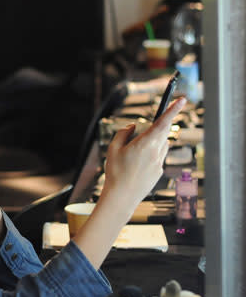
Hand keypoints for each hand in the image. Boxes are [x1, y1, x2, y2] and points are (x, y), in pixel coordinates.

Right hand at [100, 96, 186, 213]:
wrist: (122, 197)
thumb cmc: (115, 172)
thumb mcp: (113, 149)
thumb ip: (123, 133)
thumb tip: (133, 127)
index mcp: (145, 143)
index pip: (163, 122)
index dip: (173, 109)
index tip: (182, 99)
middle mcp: (156, 151)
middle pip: (163, 132)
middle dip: (159, 126)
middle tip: (147, 129)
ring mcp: (159, 162)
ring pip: (161, 144)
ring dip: (153, 142)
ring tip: (134, 154)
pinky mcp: (159, 172)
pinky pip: (158, 157)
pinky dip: (150, 155)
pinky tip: (137, 165)